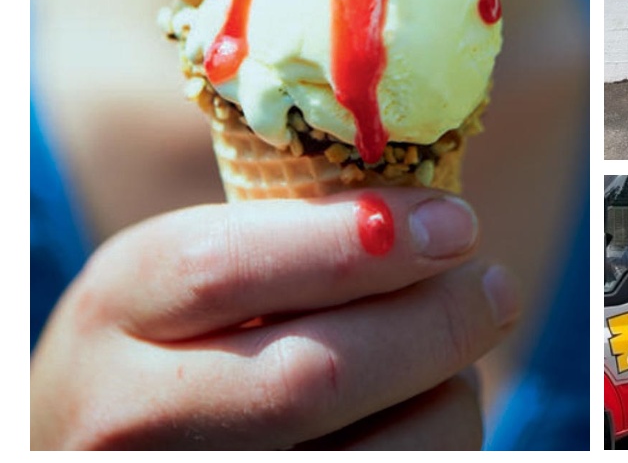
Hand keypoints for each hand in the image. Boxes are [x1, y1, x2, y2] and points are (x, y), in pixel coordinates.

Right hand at [31, 190, 518, 449]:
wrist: (99, 441)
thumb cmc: (180, 335)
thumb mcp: (197, 266)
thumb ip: (290, 239)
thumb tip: (440, 220)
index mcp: (121, 304)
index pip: (231, 268)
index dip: (362, 243)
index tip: (457, 222)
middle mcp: (127, 415)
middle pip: (309, 378)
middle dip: (430, 326)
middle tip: (495, 289)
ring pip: (370, 453)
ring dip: (442, 395)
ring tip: (448, 359)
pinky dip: (433, 441)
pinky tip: (420, 411)